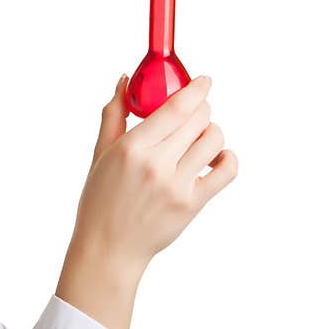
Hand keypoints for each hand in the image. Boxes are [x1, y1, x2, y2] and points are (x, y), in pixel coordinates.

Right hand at [55, 73, 238, 328]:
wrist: (108, 248)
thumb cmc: (101, 200)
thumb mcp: (100, 154)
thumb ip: (114, 114)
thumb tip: (124, 81)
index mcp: (131, 148)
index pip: (176, 107)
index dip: (196, 89)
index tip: (204, 81)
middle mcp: (156, 165)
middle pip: (198, 119)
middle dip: (201, 108)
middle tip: (194, 112)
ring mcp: (177, 186)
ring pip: (215, 140)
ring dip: (211, 131)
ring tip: (199, 138)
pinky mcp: (193, 204)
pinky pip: (227, 171)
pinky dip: (227, 157)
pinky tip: (216, 157)